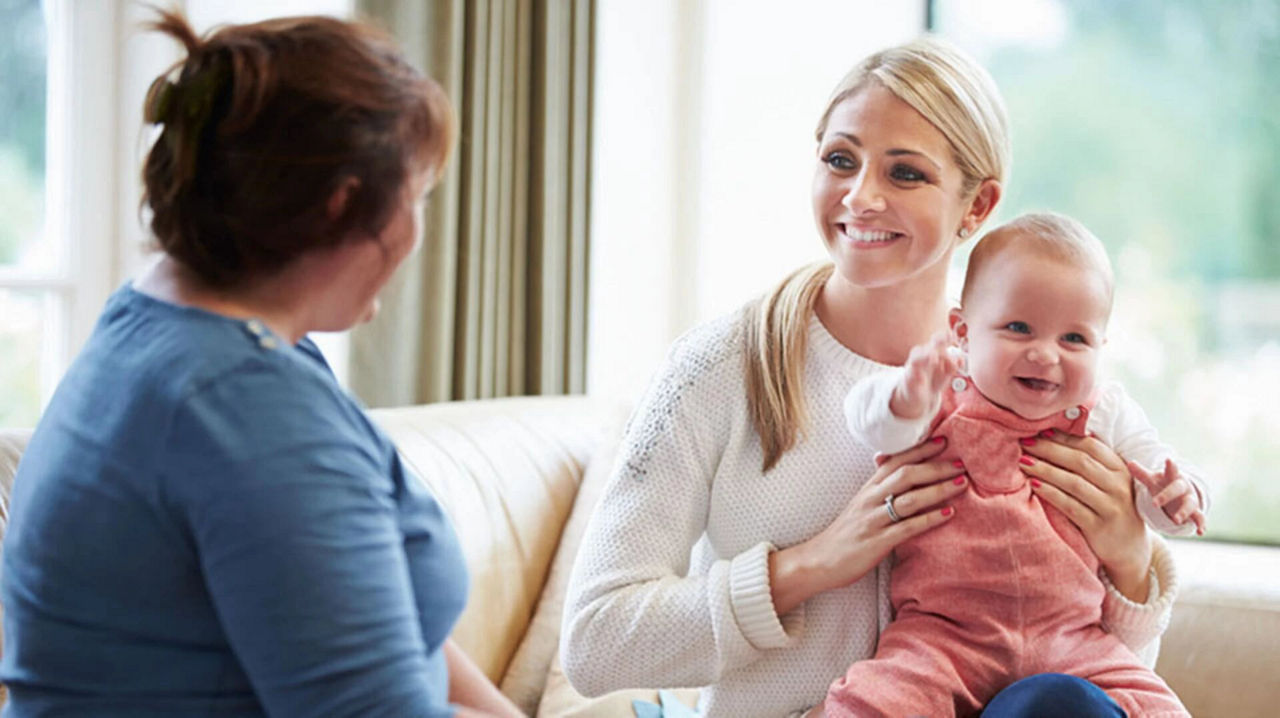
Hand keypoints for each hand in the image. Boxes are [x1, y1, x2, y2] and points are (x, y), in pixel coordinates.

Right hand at [769, 437, 965, 614]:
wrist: (819, 560)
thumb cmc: (844, 532)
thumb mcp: (860, 503)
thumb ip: (877, 485)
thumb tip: (888, 461)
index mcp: (868, 488)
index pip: (896, 460)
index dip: (920, 449)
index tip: (943, 440)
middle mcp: (871, 499)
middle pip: (906, 474)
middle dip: (936, 467)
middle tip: (962, 462)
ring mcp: (873, 520)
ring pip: (909, 499)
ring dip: (938, 490)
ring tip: (961, 484)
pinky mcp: (877, 542)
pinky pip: (907, 527)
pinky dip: (929, 519)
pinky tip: (948, 514)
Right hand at [890, 331, 961, 419]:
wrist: (920, 397)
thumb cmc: (934, 380)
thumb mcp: (946, 373)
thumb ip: (953, 365)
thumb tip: (961, 359)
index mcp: (932, 353)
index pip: (936, 341)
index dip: (943, 337)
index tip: (950, 336)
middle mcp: (922, 358)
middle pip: (926, 348)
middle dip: (934, 347)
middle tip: (944, 349)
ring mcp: (914, 368)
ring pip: (916, 358)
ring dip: (925, 357)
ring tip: (934, 360)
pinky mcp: (909, 380)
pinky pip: (910, 376)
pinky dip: (915, 377)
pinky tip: (922, 380)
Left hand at [1019, 430, 1152, 600]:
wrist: (1129, 549)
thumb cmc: (1112, 508)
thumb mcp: (1110, 483)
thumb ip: (1092, 463)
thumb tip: (1056, 435)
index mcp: (1121, 470)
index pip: (1090, 446)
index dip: (1064, 438)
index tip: (1040, 431)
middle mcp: (1118, 486)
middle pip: (1080, 462)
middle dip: (1049, 450)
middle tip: (1025, 443)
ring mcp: (1111, 507)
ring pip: (1074, 483)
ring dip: (1046, 470)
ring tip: (1024, 462)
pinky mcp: (1099, 527)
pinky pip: (1070, 506)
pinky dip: (1051, 493)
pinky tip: (1034, 485)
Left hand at [1128, 458, 1205, 534]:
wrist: (1181, 492)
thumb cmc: (1163, 484)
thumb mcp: (1153, 480)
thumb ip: (1141, 473)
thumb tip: (1130, 463)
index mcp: (1173, 477)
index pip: (1171, 471)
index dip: (1170, 466)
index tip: (1169, 460)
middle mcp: (1184, 488)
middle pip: (1177, 489)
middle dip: (1167, 495)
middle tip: (1155, 503)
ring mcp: (1190, 499)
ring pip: (1190, 505)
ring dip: (1183, 512)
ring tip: (1175, 520)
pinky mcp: (1195, 512)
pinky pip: (1200, 518)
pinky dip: (1200, 524)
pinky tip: (1200, 531)